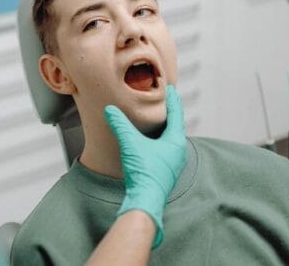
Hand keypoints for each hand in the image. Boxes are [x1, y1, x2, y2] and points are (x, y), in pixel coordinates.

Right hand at [104, 85, 186, 247]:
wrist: (146, 200)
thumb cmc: (144, 172)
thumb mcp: (131, 144)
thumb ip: (120, 125)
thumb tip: (110, 109)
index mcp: (175, 141)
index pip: (176, 114)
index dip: (172, 100)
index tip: (170, 88)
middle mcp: (178, 151)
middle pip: (176, 126)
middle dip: (170, 112)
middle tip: (164, 100)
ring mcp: (173, 163)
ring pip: (171, 139)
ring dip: (165, 127)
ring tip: (158, 119)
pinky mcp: (166, 172)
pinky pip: (166, 150)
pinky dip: (160, 140)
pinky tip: (151, 142)